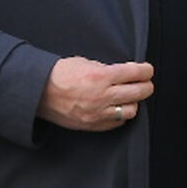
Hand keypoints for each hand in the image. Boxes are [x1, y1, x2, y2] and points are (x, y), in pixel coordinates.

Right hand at [38, 58, 153, 130]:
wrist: (38, 92)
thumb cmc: (59, 74)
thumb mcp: (84, 62)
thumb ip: (106, 69)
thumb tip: (125, 73)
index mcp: (100, 76)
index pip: (135, 73)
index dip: (146, 70)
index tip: (147, 70)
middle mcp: (102, 96)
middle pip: (139, 92)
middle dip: (146, 86)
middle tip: (146, 83)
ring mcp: (98, 113)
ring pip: (131, 111)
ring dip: (134, 102)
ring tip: (129, 96)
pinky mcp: (93, 125)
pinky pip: (116, 122)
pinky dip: (120, 115)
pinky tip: (117, 108)